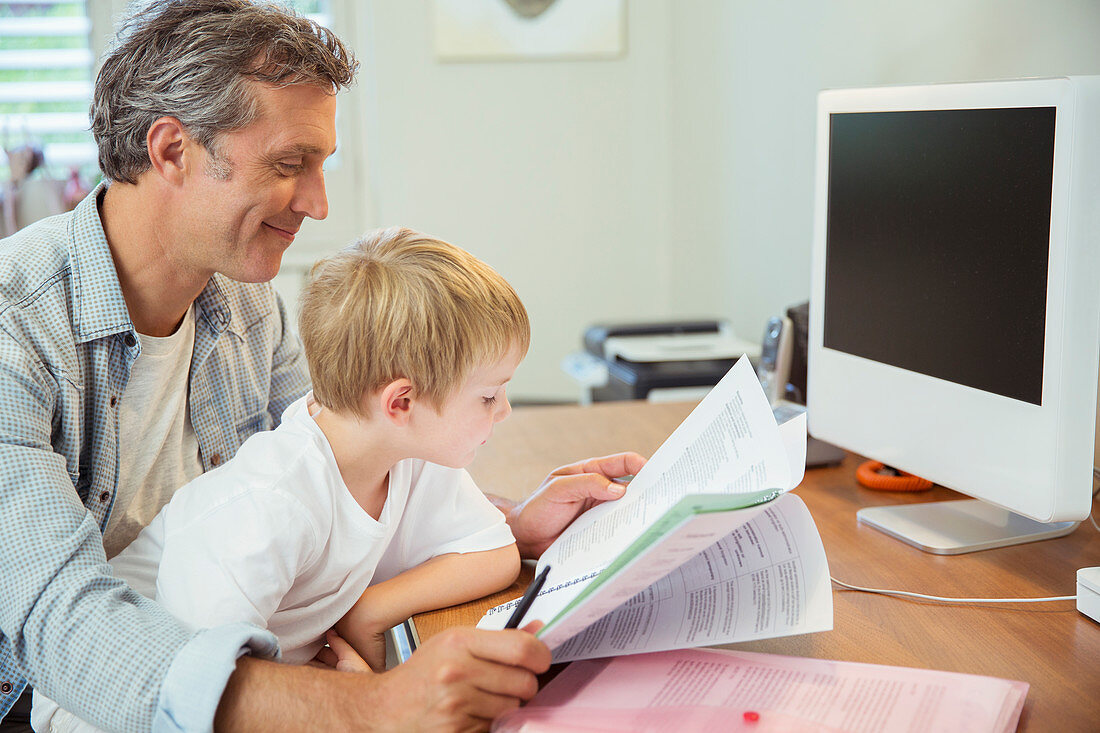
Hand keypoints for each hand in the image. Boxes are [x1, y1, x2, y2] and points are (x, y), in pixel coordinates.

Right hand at [218, 625, 549, 730]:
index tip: (541, 659)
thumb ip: (495, 638)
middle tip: (511, 681)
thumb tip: (538, 629)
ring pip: (513, 707)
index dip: (541, 655)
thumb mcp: (453, 643)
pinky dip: (488, 723)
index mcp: (458, 641)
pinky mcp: (456, 730)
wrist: (383, 710)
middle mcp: (457, 671)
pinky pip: (494, 727)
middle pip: (525, 682)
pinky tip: (470, 714)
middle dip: (525, 684)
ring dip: (506, 705)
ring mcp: (456, 704)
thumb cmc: (421, 674)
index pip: (523, 648)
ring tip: (483, 698)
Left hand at [503, 452, 646, 557]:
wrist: (524, 536)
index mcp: (592, 472)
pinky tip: (636, 539)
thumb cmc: (538, 508)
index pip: (623, 462)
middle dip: (648, 490)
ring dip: (640, 513)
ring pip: (629, 509)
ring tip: (654, 521)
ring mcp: (602, 511)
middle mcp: (601, 490)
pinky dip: (629, 532)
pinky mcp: (600, 530)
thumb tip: (619, 489)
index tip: (654, 474)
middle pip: (632, 487)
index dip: (641, 465)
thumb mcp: (558, 490)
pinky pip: (619, 529)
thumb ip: (586, 484)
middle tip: (662, 499)